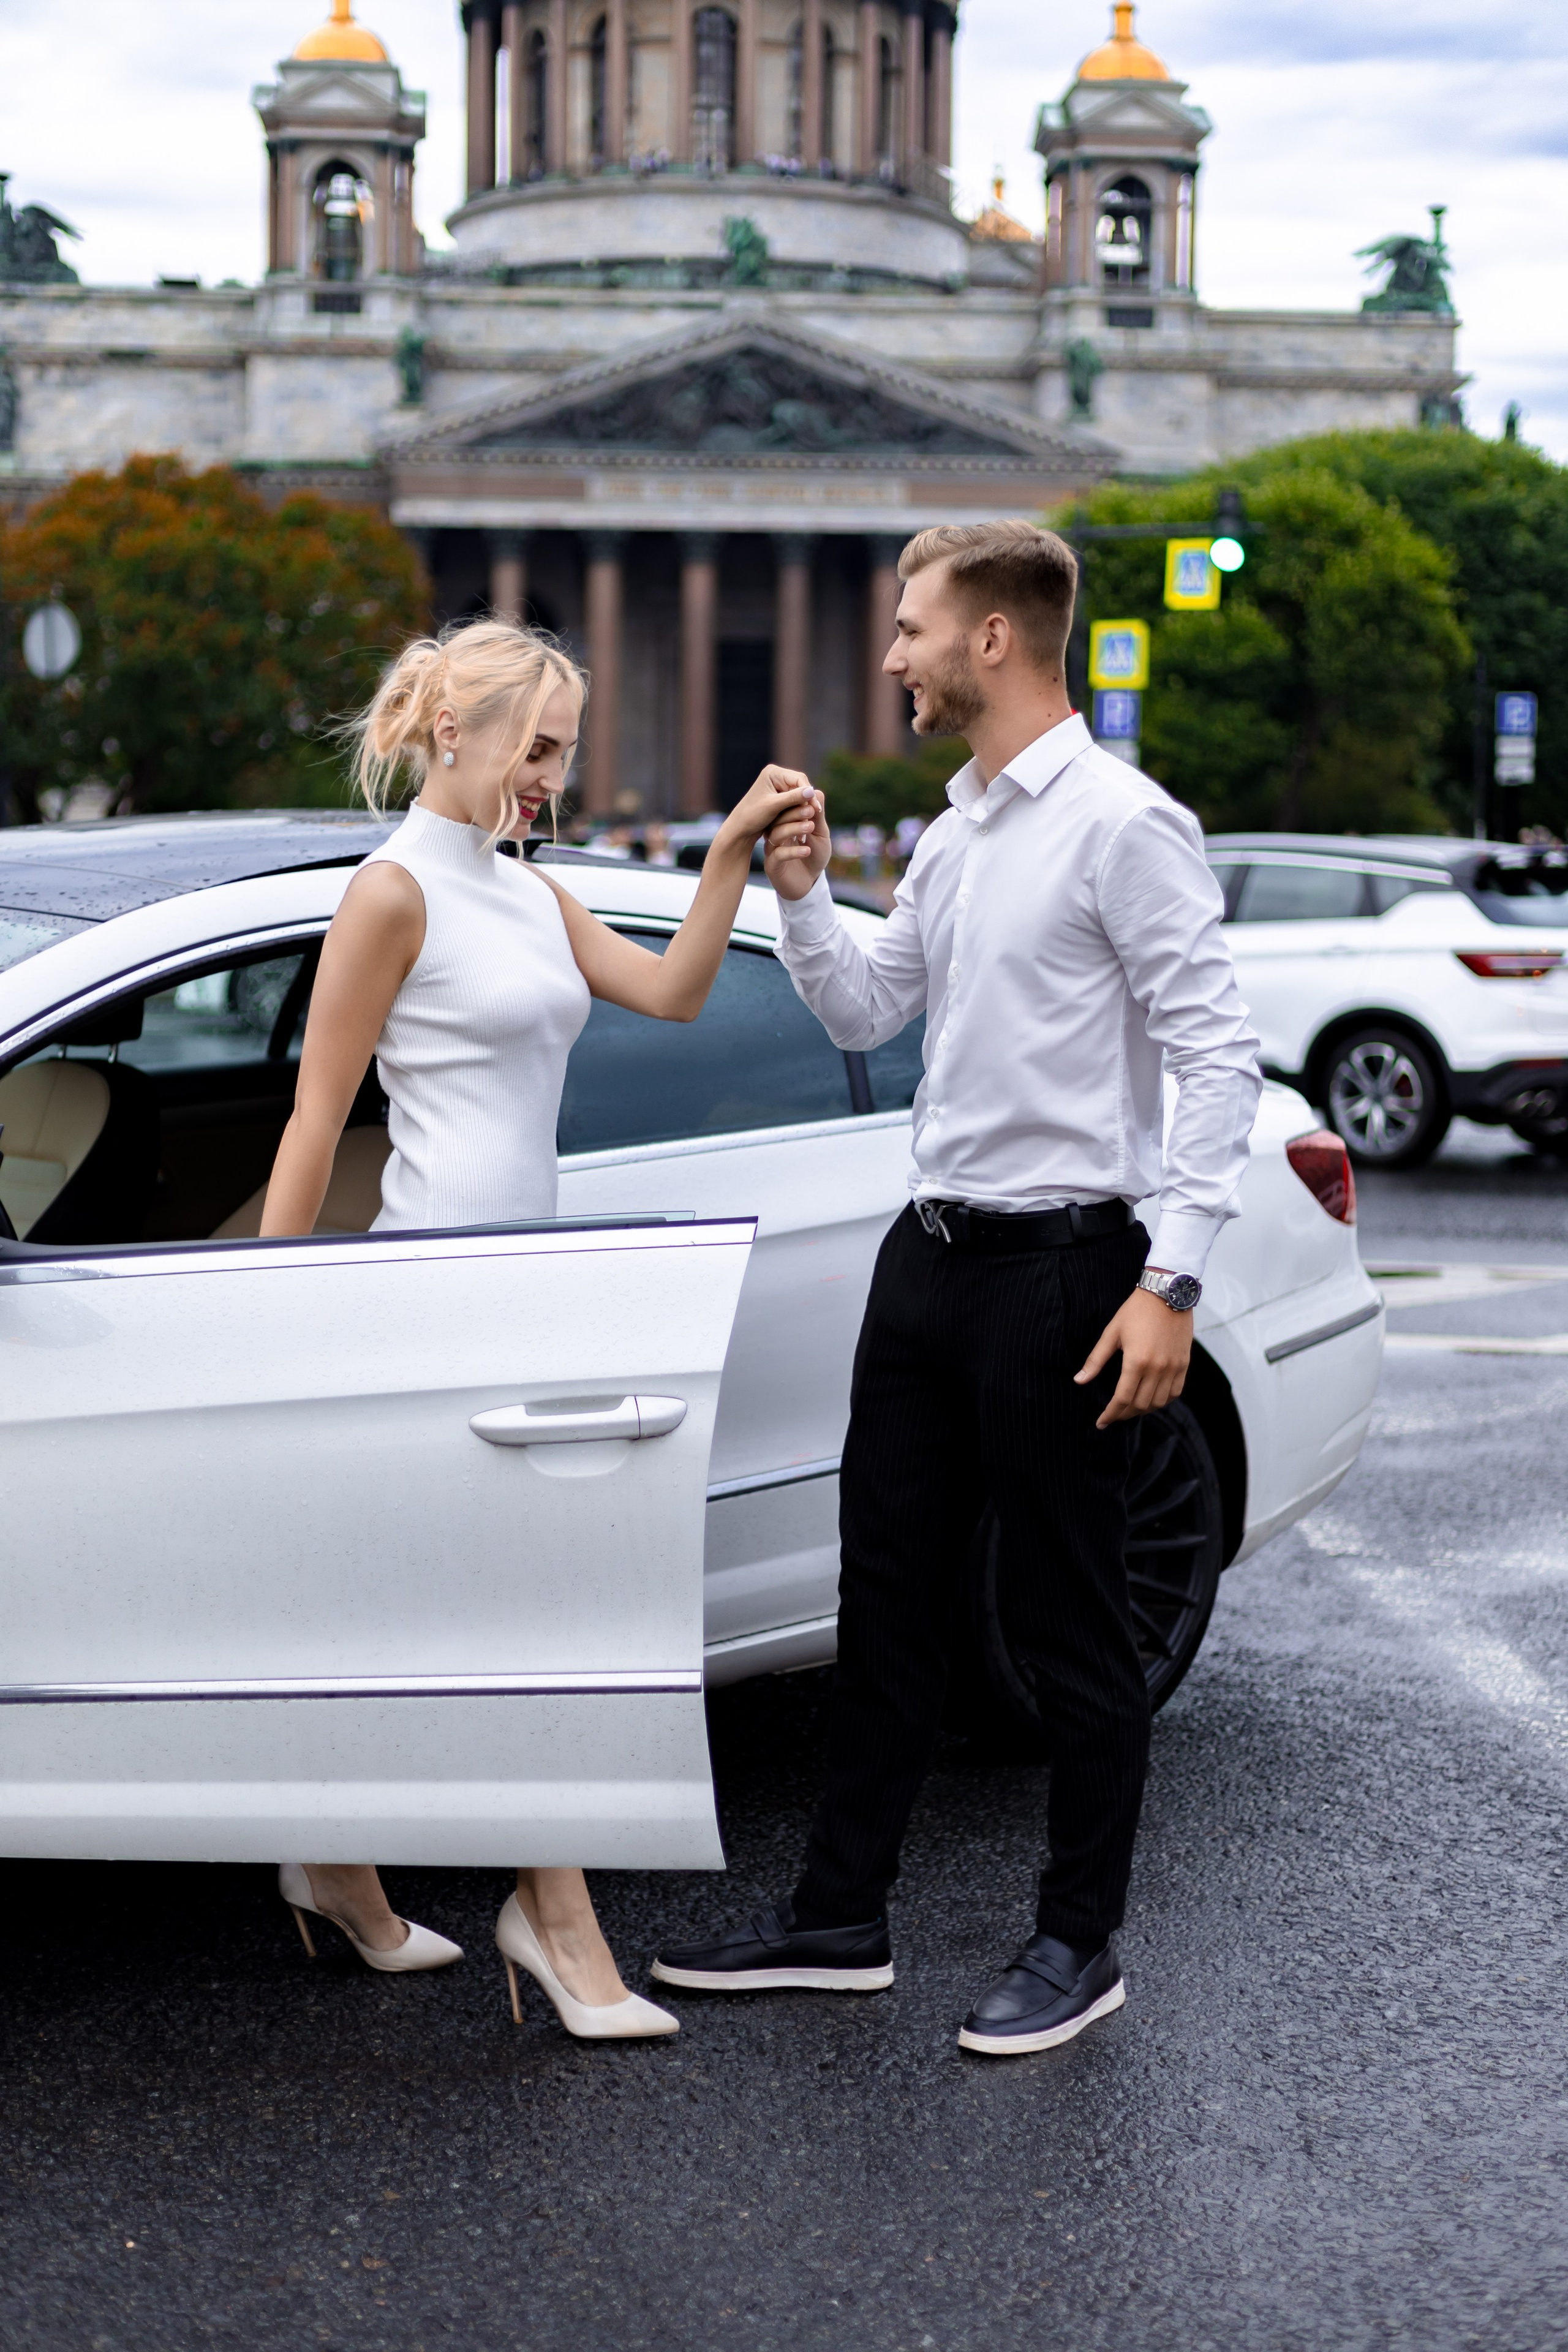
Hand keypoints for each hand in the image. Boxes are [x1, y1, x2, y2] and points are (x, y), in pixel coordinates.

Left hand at [715, 767, 814, 859]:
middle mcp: (776, 776)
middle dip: (807, 800)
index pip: (799, 779)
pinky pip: (794, 801)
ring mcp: (778, 786)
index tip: (816, 808)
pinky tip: (805, 819)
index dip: (809, 793)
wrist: (740, 828)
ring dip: (805, 806)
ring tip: (812, 818)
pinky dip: (799, 810)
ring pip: (799, 794)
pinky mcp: (779, 796)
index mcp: (772, 772)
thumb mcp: (773, 807)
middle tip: (817, 814)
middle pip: (800, 785)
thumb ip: (792, 798)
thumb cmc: (752, 816)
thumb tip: (812, 791)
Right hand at [763, 785, 830, 900]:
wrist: (810, 883)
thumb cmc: (815, 855)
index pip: (786, 808)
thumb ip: (817, 816)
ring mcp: (772, 849)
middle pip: (778, 819)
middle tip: (810, 811)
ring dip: (794, 829)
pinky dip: (793, 851)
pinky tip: (807, 850)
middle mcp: (776, 834)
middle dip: (795, 813)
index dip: (797, 804)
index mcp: (785, 823)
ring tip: (810, 827)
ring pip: (776, 835)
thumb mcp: (820, 834)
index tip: (811, 801)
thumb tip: (816, 791)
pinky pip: (778, 855)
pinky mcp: (773, 865)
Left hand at [1074, 1284, 1191, 1429]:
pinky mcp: (1184, 1364)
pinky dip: (1162, 1400)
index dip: (1110, 1414)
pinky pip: (1175, 1392)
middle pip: (1140, 1405)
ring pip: (1159, 1402)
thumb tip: (1079, 1381)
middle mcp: (1157, 1368)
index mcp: (1136, 1361)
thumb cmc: (1136, 1311)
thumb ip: (1096, 1360)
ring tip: (1130, 1408)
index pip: (1122, 1399)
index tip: (1101, 1422)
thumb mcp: (1111, 1333)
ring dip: (1143, 1410)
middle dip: (1124, 1414)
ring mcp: (1173, 1368)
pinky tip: (1151, 1399)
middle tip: (1113, 1414)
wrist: (1167, 1294)